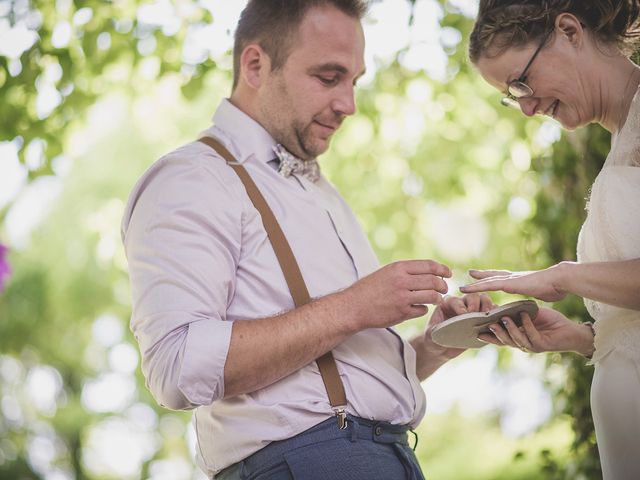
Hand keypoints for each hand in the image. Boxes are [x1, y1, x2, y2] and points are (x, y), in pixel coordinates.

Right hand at [342, 259, 450, 330]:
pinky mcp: (402, 312)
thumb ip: (405, 271)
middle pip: (434, 281)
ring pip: (432, 296)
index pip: (429, 265)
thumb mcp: (386, 272)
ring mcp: (402, 297)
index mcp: (398, 268)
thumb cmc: (369, 289)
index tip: (448, 273)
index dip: (442, 269)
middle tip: (443, 288)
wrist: (354, 306)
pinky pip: (422, 309)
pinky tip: (419, 308)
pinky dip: (424, 309)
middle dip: (443, 285)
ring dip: (437, 298)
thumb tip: (428, 271)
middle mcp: (401, 281)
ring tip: (436, 299)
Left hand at [425, 293, 495, 361]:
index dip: (460, 306)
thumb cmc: (434, 339)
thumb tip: (450, 326)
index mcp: (447, 303)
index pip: (456, 300)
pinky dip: (496, 316)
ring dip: (488, 306)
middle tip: (476, 314)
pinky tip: (495, 322)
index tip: (462, 314)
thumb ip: (438, 328)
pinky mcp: (483, 320)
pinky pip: (493, 313)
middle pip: (473, 296)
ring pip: (485, 300)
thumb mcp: (432, 334)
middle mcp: (462, 304)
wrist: (441, 349)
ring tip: (487, 316)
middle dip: (475, 303)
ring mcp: (474, 311)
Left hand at [459, 265, 566, 301]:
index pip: (505, 277)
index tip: (489, 276)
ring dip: (475, 284)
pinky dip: (476, 287)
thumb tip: (547, 294)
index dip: (497, 277)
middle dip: (483, 275)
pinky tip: (467, 289)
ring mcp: (509, 280)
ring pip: (488, 281)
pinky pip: (487, 286)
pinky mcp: (507, 284)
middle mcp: (513, 277)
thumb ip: (541, 293)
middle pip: (494, 276)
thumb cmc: (556, 287)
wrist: (558, 280)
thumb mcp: (545, 293)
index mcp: (521, 280)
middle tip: (471, 273)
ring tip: (463, 286)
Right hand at [478, 307, 594, 355]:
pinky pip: (533, 335)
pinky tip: (525, 316)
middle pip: (505, 341)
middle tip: (488, 324)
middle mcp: (524, 344)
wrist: (572, 331)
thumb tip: (501, 308)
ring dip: (510, 330)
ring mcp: (533, 346)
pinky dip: (528, 325)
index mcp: (519, 338)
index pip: (500, 339)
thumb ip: (517, 315)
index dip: (489, 337)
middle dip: (496, 333)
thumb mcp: (530, 316)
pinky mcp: (544, 345)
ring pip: (517, 340)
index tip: (477, 331)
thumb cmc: (551, 322)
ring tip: (504, 318)